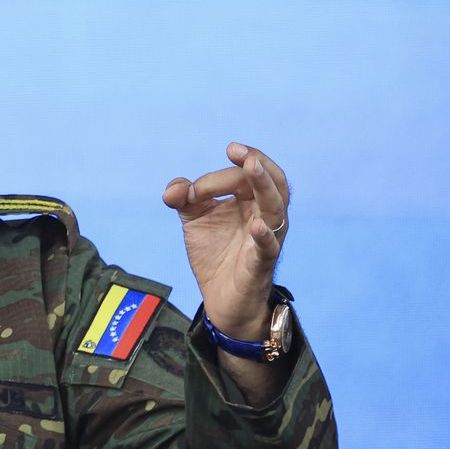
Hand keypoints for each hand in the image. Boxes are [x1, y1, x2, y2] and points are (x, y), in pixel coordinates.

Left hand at [161, 142, 288, 338]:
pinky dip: (265, 235)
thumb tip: (173, 190)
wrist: (220, 299)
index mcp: (251, 200)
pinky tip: (257, 226)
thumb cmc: (215, 254)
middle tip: (235, 150)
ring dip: (264, 185)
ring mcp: (267, 237)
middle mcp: (264, 214)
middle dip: (256, 161)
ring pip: (276, 206)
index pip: (241, 176)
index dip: (213, 178)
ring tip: (252, 166)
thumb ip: (182, 197)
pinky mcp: (261, 262)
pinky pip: (269, 246)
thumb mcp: (194, 219)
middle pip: (272, 181)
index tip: (188, 191)